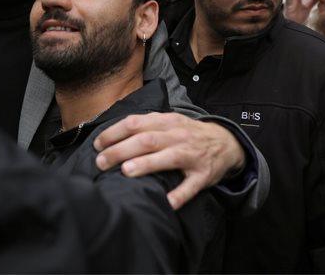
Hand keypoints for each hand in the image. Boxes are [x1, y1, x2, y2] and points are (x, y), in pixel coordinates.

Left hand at [93, 112, 245, 209]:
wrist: (226, 142)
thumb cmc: (187, 133)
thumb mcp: (168, 122)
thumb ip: (144, 125)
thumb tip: (110, 135)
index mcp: (166, 122)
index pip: (135, 123)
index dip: (114, 132)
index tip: (98, 144)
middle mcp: (178, 136)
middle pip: (147, 140)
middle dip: (121, 150)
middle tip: (101, 162)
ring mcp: (192, 155)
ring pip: (168, 157)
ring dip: (146, 164)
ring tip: (126, 172)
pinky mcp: (203, 175)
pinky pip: (191, 186)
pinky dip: (179, 195)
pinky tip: (167, 202)